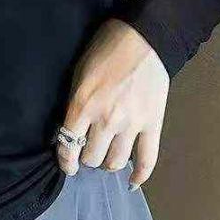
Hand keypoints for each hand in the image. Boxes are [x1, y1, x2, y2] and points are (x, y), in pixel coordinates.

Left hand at [55, 17, 168, 189]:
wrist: (143, 38)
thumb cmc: (105, 49)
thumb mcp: (79, 73)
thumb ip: (75, 103)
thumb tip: (70, 128)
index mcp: (83, 104)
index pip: (68, 146)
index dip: (66, 160)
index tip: (67, 164)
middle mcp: (106, 119)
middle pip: (92, 158)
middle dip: (87, 156)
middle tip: (88, 149)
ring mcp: (131, 124)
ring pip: (115, 162)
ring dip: (108, 163)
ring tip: (106, 155)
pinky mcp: (153, 124)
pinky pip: (147, 160)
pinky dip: (139, 175)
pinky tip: (131, 181)